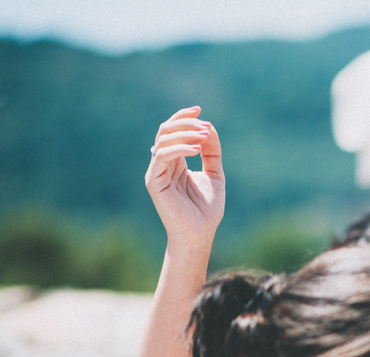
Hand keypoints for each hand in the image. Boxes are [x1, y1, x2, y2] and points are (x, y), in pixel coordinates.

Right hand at [145, 107, 224, 246]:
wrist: (201, 234)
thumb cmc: (207, 209)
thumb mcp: (215, 174)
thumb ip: (212, 152)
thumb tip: (209, 127)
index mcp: (175, 161)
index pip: (173, 132)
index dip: (183, 118)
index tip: (200, 110)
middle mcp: (163, 164)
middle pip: (165, 131)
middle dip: (185, 123)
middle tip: (204, 125)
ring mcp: (156, 172)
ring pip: (162, 140)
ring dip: (184, 133)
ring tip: (204, 136)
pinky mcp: (154, 181)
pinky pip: (161, 156)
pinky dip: (179, 148)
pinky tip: (196, 150)